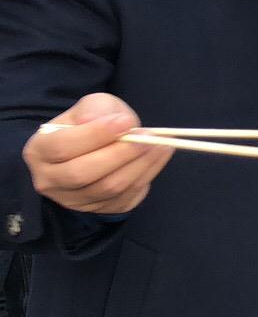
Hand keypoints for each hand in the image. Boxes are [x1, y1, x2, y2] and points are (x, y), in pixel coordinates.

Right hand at [23, 93, 174, 214]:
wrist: (91, 148)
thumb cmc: (88, 125)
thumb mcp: (90, 107)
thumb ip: (96, 109)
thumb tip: (112, 122)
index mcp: (39, 151)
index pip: (62, 147)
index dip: (96, 135)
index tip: (125, 121)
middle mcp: (49, 180)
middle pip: (83, 173)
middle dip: (121, 153)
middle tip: (147, 136)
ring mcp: (73, 200)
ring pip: (108, 188)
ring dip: (140, 165)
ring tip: (160, 144)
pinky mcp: (100, 209)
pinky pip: (126, 197)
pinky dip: (147, 175)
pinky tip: (158, 157)